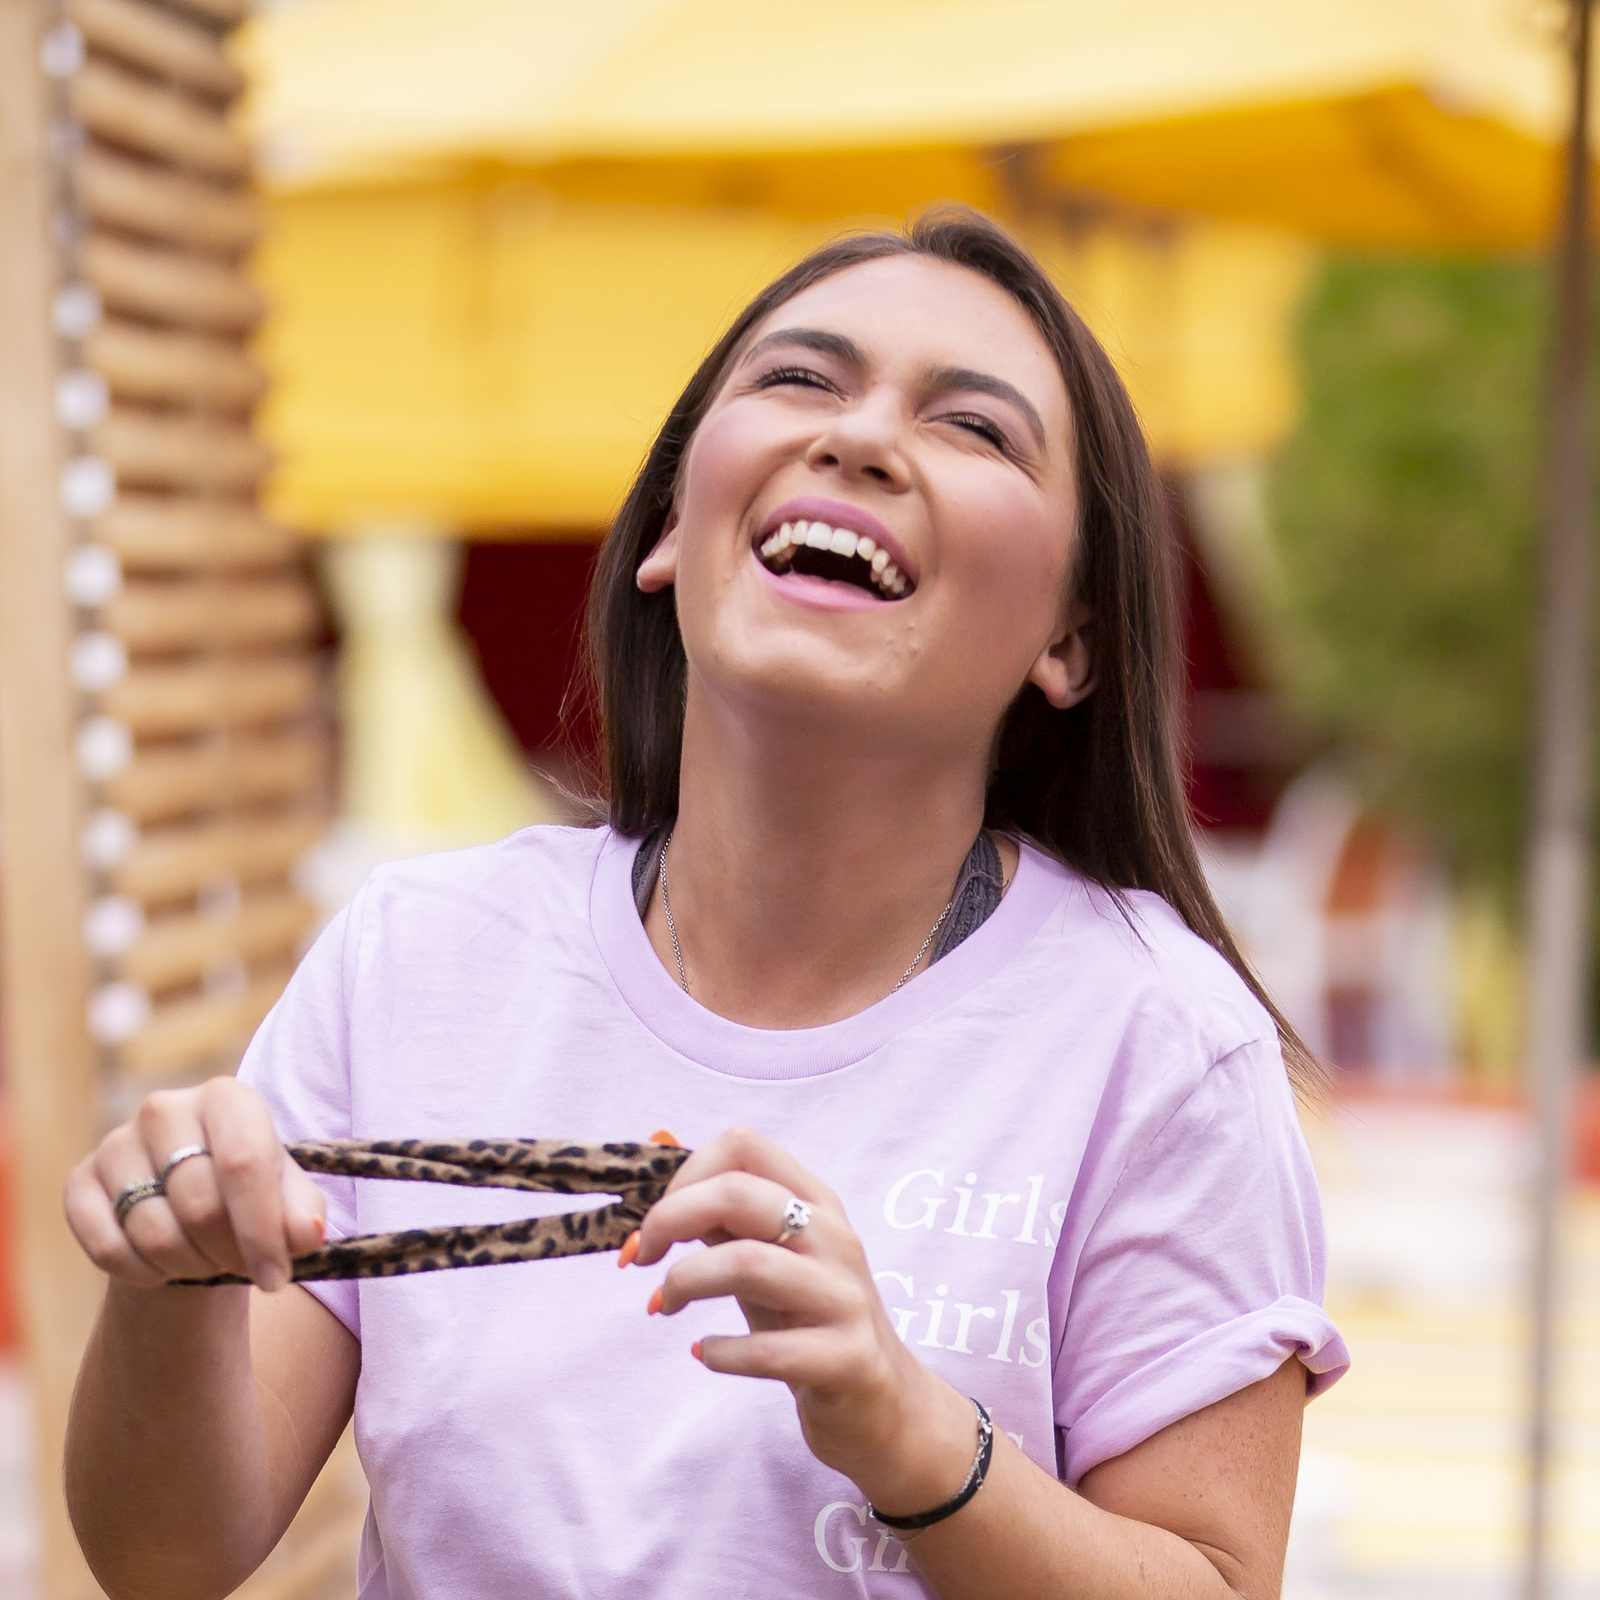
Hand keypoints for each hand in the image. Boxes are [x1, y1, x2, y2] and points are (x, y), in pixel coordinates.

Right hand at [63, 1077, 326, 1293]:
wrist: (185, 1199)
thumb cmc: (249, 1191)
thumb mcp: (287, 1196)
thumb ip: (302, 1212)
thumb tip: (307, 1234)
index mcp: (226, 1097)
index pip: (244, 1164)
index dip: (261, 1230)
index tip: (277, 1278)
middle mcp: (164, 1109)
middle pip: (199, 1205)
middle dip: (228, 1253)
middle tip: (239, 1265)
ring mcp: (116, 1142)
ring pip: (153, 1233)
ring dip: (188, 1266)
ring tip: (206, 1261)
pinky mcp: (80, 1180)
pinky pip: (108, 1249)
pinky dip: (143, 1273)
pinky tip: (163, 1266)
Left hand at [629, 1125, 950, 1494]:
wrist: (881, 1403)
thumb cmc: (806, 1318)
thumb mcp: (765, 1256)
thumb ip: (720, 1214)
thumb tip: (661, 1155)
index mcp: (814, 1200)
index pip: (744, 1145)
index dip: (685, 1175)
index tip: (657, 1222)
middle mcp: (834, 1237)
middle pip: (737, 1193)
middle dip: (669, 1220)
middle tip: (640, 1260)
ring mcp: (844, 1296)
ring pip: (747, 1262)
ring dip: (685, 1281)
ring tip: (664, 1306)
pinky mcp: (847, 1358)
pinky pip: (770, 1350)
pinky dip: (720, 1351)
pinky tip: (704, 1354)